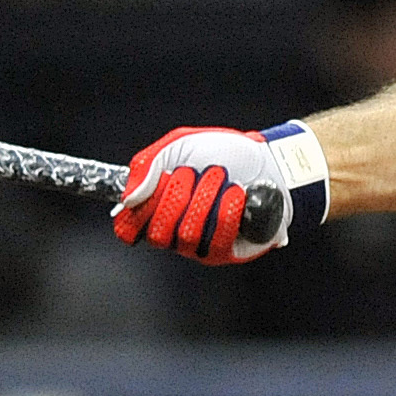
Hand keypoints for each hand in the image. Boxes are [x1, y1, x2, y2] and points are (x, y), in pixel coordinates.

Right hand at [113, 123, 326, 264]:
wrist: (266, 160)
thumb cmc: (222, 152)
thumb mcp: (178, 144)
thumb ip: (147, 164)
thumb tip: (129, 198)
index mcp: (156, 209)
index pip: (128, 229)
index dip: (135, 213)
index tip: (153, 188)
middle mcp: (175, 233)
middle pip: (157, 232)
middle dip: (177, 195)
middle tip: (194, 172)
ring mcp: (201, 246)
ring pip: (187, 234)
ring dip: (205, 197)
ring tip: (220, 177)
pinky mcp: (228, 251)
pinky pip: (218, 238)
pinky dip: (226, 209)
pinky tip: (235, 192)